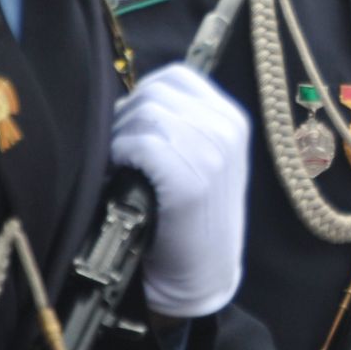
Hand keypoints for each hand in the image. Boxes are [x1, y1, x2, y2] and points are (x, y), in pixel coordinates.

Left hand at [110, 64, 249, 317]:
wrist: (202, 273)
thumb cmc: (190, 218)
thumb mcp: (201, 160)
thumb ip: (180, 125)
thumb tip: (126, 102)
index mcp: (231, 119)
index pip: (176, 76)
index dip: (143, 94)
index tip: (131, 125)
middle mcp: (227, 128)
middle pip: (155, 92)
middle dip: (126, 117)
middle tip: (119, 150)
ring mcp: (213, 153)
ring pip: (145, 114)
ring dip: (120, 138)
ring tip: (119, 164)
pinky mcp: (191, 180)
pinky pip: (141, 144)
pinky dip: (121, 156)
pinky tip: (120, 176)